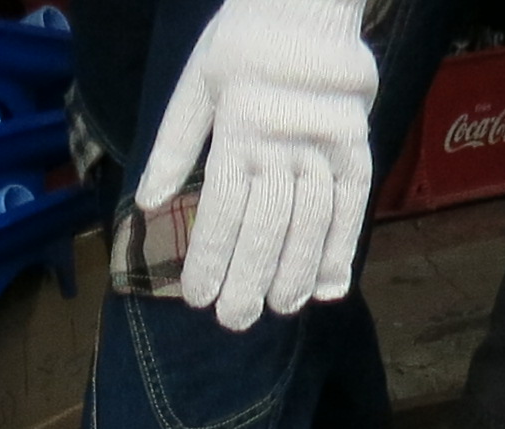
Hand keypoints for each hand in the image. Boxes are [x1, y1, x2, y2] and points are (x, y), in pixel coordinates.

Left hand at [136, 0, 379, 332]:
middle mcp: (282, 143)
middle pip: (266, 224)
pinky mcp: (356, 147)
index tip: (198, 297)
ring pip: (310, 221)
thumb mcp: (195, 84)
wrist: (307, 4)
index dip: (211, 256)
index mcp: (237, 129)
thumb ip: (173, 145)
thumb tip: (148, 204)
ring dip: (294, 271)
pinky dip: (342, 247)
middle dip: (249, 277)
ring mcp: (324, 147)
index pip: (222, 207)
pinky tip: (329, 285)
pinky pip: (353, 205)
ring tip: (280, 308)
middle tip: (235, 320)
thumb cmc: (242, 44)